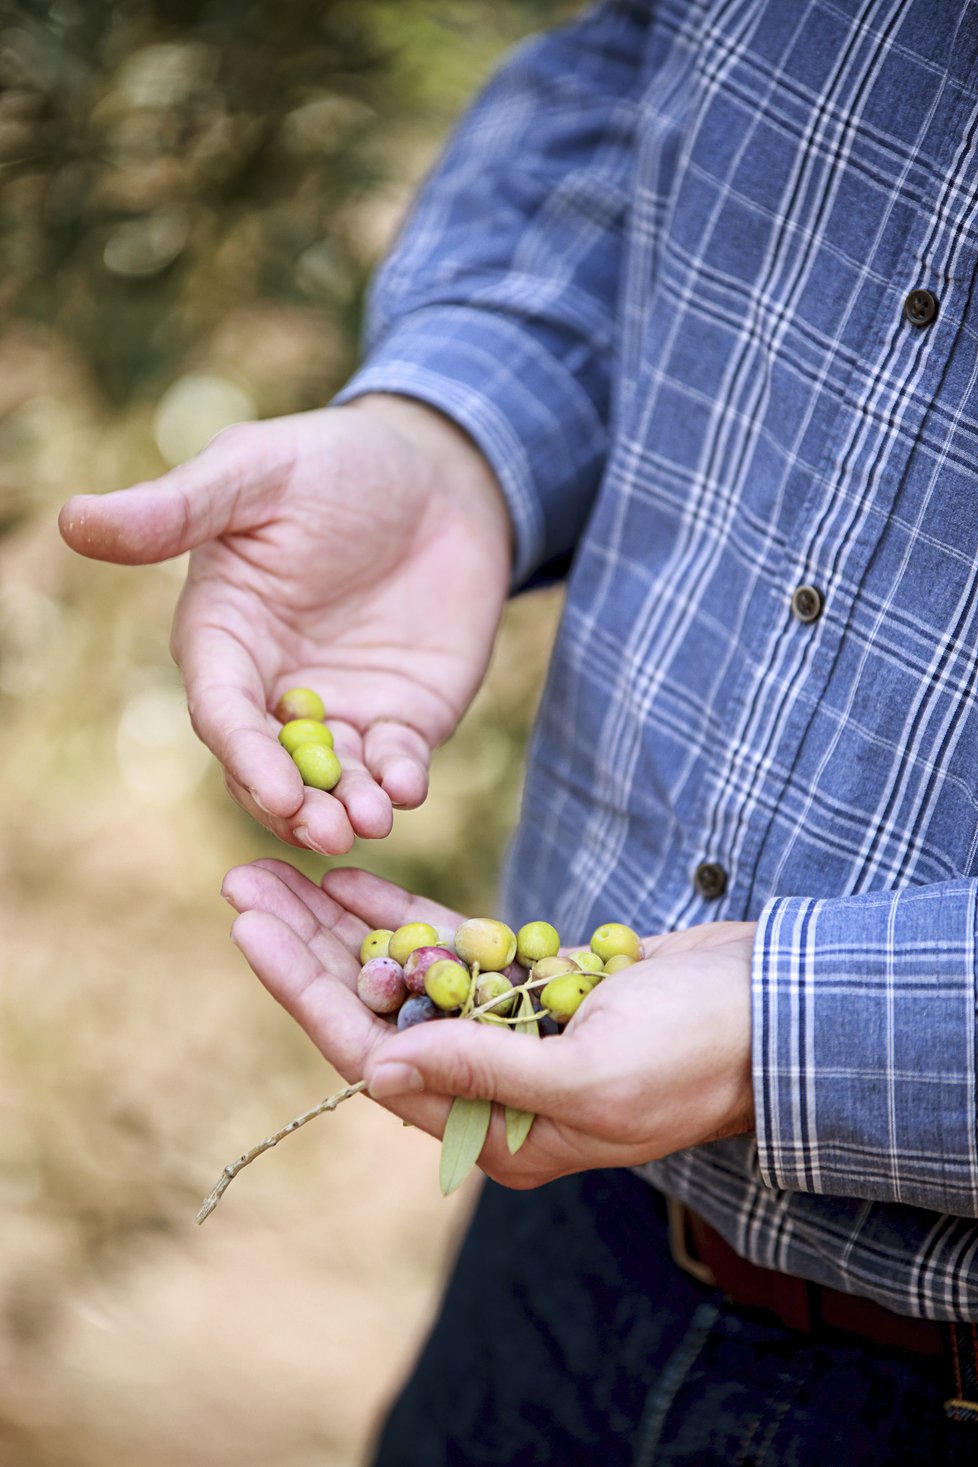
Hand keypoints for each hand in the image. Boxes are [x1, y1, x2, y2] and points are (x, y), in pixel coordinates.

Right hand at [59, 395, 510, 852]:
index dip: (246, 754)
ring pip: (335, 781)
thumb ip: (176, 510)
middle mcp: (275, 689)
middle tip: (327, 830)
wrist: (438, 473)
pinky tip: (410, 788)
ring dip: (350, 808)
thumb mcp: (253, 474)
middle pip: (272, 767)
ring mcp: (341, 709)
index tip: (276, 791)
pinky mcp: (403, 716)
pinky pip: (397, 763)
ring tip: (373, 821)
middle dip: (296, 805)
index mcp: (224, 639)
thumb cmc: (330, 464)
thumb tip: (73, 520)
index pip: (222, 711)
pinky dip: (402, 781)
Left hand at [221, 860, 755, 1188]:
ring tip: (280, 867)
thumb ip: (485, 1075)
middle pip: (373, 1011)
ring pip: (404, 976)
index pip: (373, 1057)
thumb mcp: (592, 1075)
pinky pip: (451, 950)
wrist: (781, 1010)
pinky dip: (405, 916)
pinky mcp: (532, 986)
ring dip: (342, 925)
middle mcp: (490, 1090)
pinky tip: (353, 879)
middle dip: (305, 949)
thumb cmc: (702, 1054)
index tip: (252, 929)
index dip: (306, 991)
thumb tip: (378, 1068)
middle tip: (243, 881)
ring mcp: (510, 1034)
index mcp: (497, 1134)